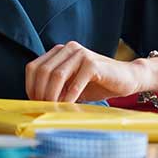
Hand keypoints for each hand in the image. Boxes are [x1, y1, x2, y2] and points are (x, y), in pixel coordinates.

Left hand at [25, 41, 152, 102]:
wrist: (127, 78)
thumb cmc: (97, 84)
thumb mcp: (71, 85)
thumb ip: (55, 87)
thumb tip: (36, 102)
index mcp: (59, 51)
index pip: (34, 67)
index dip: (30, 86)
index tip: (34, 102)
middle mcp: (68, 49)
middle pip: (43, 71)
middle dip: (39, 92)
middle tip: (43, 108)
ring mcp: (81, 54)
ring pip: (56, 75)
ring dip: (51, 95)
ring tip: (54, 108)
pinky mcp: (92, 63)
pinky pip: (74, 82)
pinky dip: (69, 97)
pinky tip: (68, 106)